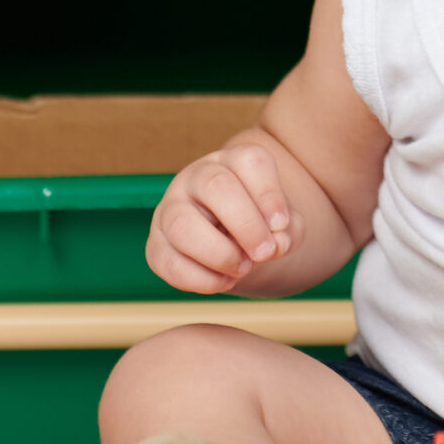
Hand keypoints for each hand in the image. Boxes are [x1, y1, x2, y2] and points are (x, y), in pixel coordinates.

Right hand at [147, 139, 300, 293]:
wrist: (228, 242)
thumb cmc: (258, 223)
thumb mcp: (281, 223)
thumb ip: (288, 231)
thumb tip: (278, 244)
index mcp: (233, 161)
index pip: (249, 160)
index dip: (268, 194)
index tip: (281, 225)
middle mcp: (197, 178)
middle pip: (215, 186)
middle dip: (246, 224)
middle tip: (265, 253)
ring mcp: (170, 209)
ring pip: (182, 224)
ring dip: (218, 253)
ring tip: (243, 269)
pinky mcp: (155, 246)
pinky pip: (169, 262)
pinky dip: (200, 279)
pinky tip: (223, 282)